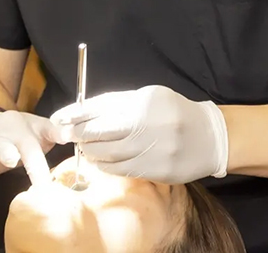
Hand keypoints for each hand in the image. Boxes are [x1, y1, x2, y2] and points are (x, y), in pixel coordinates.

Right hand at [0, 110, 61, 186]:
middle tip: (11, 159)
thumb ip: (54, 132)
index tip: (43, 186)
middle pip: (2, 144)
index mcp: (20, 133)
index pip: (30, 150)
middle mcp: (0, 137)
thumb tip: (71, 134)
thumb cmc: (21, 131)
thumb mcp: (39, 129)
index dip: (37, 167)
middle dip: (6, 151)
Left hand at [50, 85, 228, 183]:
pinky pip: (120, 170)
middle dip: (78, 133)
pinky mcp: (155, 170)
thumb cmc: (172, 112)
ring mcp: (151, 150)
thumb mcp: (148, 97)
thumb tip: (84, 111)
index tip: (58, 118)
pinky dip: (105, 166)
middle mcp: (146, 125)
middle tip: (67, 133)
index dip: (75, 114)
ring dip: (90, 151)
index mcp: (142, 102)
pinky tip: (100, 160)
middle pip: (99, 132)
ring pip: (107, 154)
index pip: (100, 107)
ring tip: (86, 146)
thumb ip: (119, 104)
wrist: (208, 136)